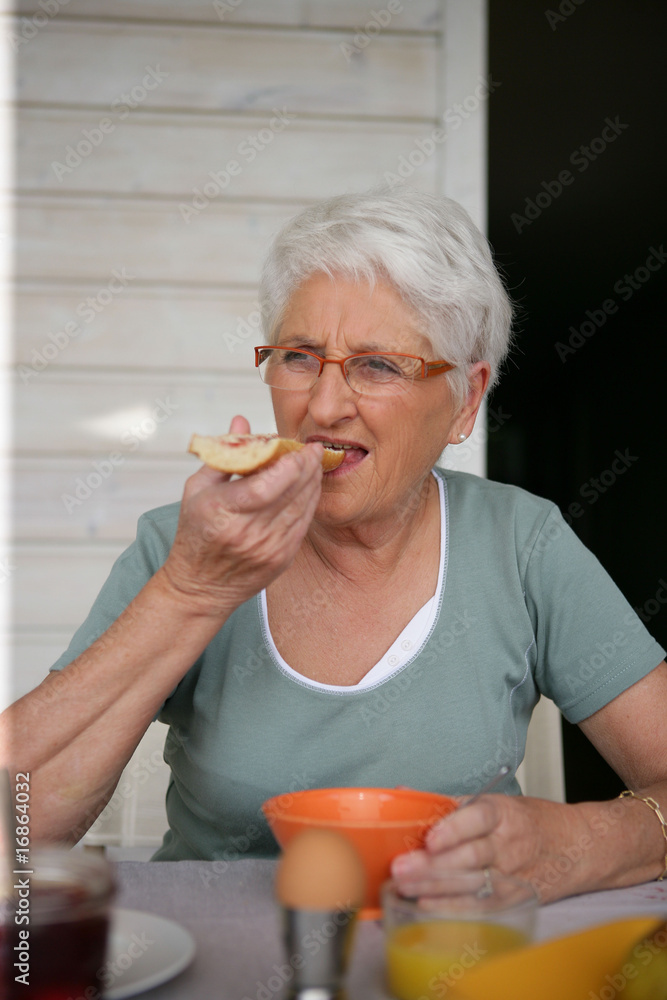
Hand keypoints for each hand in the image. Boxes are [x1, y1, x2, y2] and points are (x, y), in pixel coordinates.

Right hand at [158, 415, 323, 616]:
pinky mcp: (282, 560)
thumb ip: (224, 454)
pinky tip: (310, 488)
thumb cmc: (196, 533)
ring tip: (315, 464)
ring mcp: (268, 549)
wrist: (200, 586)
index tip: (300, 448)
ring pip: (302, 508)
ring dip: (313, 483)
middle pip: (290, 494)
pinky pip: (303, 525)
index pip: (266, 486)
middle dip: (308, 468)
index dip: (290, 465)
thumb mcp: (197, 489)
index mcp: (222, 511)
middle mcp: (247, 532)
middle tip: (315, 450)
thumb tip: (242, 420)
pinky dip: (309, 503)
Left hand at [390, 793, 590, 903]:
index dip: (454, 829)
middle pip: (470, 856)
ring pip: (472, 884)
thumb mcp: (496, 803)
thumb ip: (451, 804)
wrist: (578, 847)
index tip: (430, 838)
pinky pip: (481, 907)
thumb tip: (403, 792)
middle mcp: (509, 845)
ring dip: (436, 888)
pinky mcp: (514, 900)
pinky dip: (453, 909)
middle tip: (401, 868)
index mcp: (503, 813)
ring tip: (404, 887)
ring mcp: (513, 876)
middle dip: (433, 865)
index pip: (478, 818)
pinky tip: (427, 906)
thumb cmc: (528, 822)